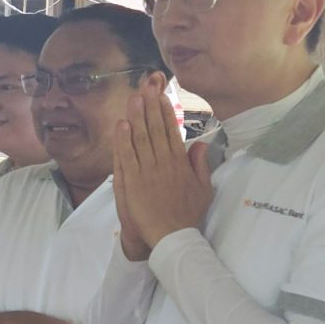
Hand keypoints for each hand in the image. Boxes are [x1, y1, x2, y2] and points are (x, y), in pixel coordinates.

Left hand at [112, 87, 210, 250]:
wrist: (172, 236)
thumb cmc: (187, 214)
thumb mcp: (203, 188)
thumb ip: (200, 164)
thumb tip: (199, 144)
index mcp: (180, 163)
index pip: (171, 131)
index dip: (165, 112)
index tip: (160, 96)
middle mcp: (164, 163)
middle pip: (155, 129)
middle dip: (150, 107)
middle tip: (145, 87)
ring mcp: (147, 171)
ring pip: (141, 139)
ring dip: (136, 117)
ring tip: (133, 98)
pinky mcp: (133, 181)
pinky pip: (127, 156)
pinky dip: (124, 140)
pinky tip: (121, 124)